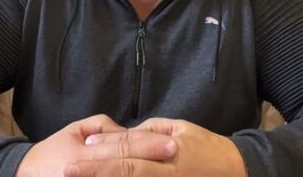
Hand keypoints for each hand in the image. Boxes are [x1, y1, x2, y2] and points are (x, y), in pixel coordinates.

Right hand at [17, 114, 177, 176]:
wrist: (28, 176)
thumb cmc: (53, 153)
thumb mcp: (74, 132)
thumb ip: (102, 127)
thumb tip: (128, 130)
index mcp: (88, 155)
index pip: (125, 148)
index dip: (150, 145)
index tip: (173, 144)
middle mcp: (89, 173)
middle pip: (131, 170)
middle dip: (156, 165)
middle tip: (181, 158)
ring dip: (150, 175)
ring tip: (175, 172)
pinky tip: (150, 176)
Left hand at [67, 118, 246, 176]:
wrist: (236, 173)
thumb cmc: (207, 148)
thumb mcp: (181, 129)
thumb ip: (150, 132)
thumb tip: (119, 135)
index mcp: (167, 154)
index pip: (129, 152)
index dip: (105, 150)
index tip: (82, 148)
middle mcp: (165, 175)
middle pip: (125, 174)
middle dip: (94, 173)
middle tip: (66, 171)